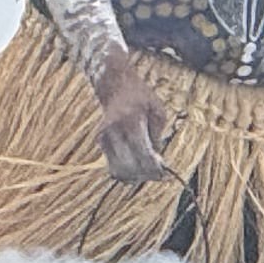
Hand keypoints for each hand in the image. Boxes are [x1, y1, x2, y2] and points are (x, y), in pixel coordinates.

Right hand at [93, 55, 172, 185]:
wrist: (116, 86)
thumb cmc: (141, 98)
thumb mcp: (157, 111)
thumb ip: (157, 137)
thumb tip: (157, 162)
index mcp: (131, 121)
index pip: (142, 153)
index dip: (153, 167)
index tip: (163, 173)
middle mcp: (114, 130)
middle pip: (129, 165)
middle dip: (145, 174)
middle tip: (158, 175)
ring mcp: (104, 137)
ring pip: (118, 170)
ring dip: (134, 176)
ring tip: (147, 173)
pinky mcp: (100, 141)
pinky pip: (112, 166)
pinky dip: (125, 172)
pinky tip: (137, 169)